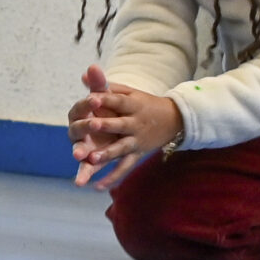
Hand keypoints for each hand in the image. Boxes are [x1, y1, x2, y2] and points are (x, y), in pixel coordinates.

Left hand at [70, 63, 179, 188]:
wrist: (173, 119)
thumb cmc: (141, 104)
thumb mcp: (127, 92)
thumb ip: (105, 85)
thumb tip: (86, 72)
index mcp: (132, 105)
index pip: (117, 101)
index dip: (105, 99)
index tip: (90, 97)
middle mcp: (135, 124)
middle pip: (119, 125)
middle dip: (106, 125)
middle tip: (92, 124)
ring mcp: (136, 141)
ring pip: (120, 149)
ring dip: (107, 154)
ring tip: (91, 159)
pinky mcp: (136, 155)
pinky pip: (123, 168)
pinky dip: (112, 178)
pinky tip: (97, 187)